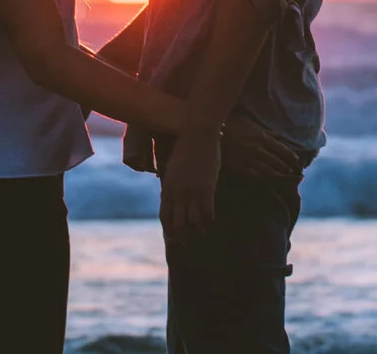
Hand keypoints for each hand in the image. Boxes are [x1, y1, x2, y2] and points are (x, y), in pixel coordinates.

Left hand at [159, 128, 220, 243]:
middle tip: (186, 242)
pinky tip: (210, 223)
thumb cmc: (184, 148)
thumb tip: (170, 196)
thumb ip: (171, 183)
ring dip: (196, 231)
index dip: (169, 230)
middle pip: (178, 223)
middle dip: (181, 236)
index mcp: (168, 187)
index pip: (165, 216)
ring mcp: (193, 191)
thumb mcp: (173, 168)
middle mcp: (178, 193)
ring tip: (200, 234)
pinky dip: (208, 221)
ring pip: (193, 221)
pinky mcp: (207, 188)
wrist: (198, 133)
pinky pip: (207, 212)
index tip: (173, 238)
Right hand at [221, 112, 300, 178]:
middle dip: (286, 167)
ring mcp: (250, 159)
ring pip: (268, 170)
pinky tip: (268, 181)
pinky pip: (255, 174)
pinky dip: (263, 177)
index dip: (290, 156)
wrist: (212, 132)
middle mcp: (258, 149)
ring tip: (284, 178)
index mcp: (261, 136)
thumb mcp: (249, 123)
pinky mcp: (240, 167)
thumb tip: (276, 136)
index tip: (297, 160)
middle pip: (276, 161)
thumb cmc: (230, 124)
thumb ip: (264, 131)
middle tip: (293, 172)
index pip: (281, 149)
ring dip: (278, 174)